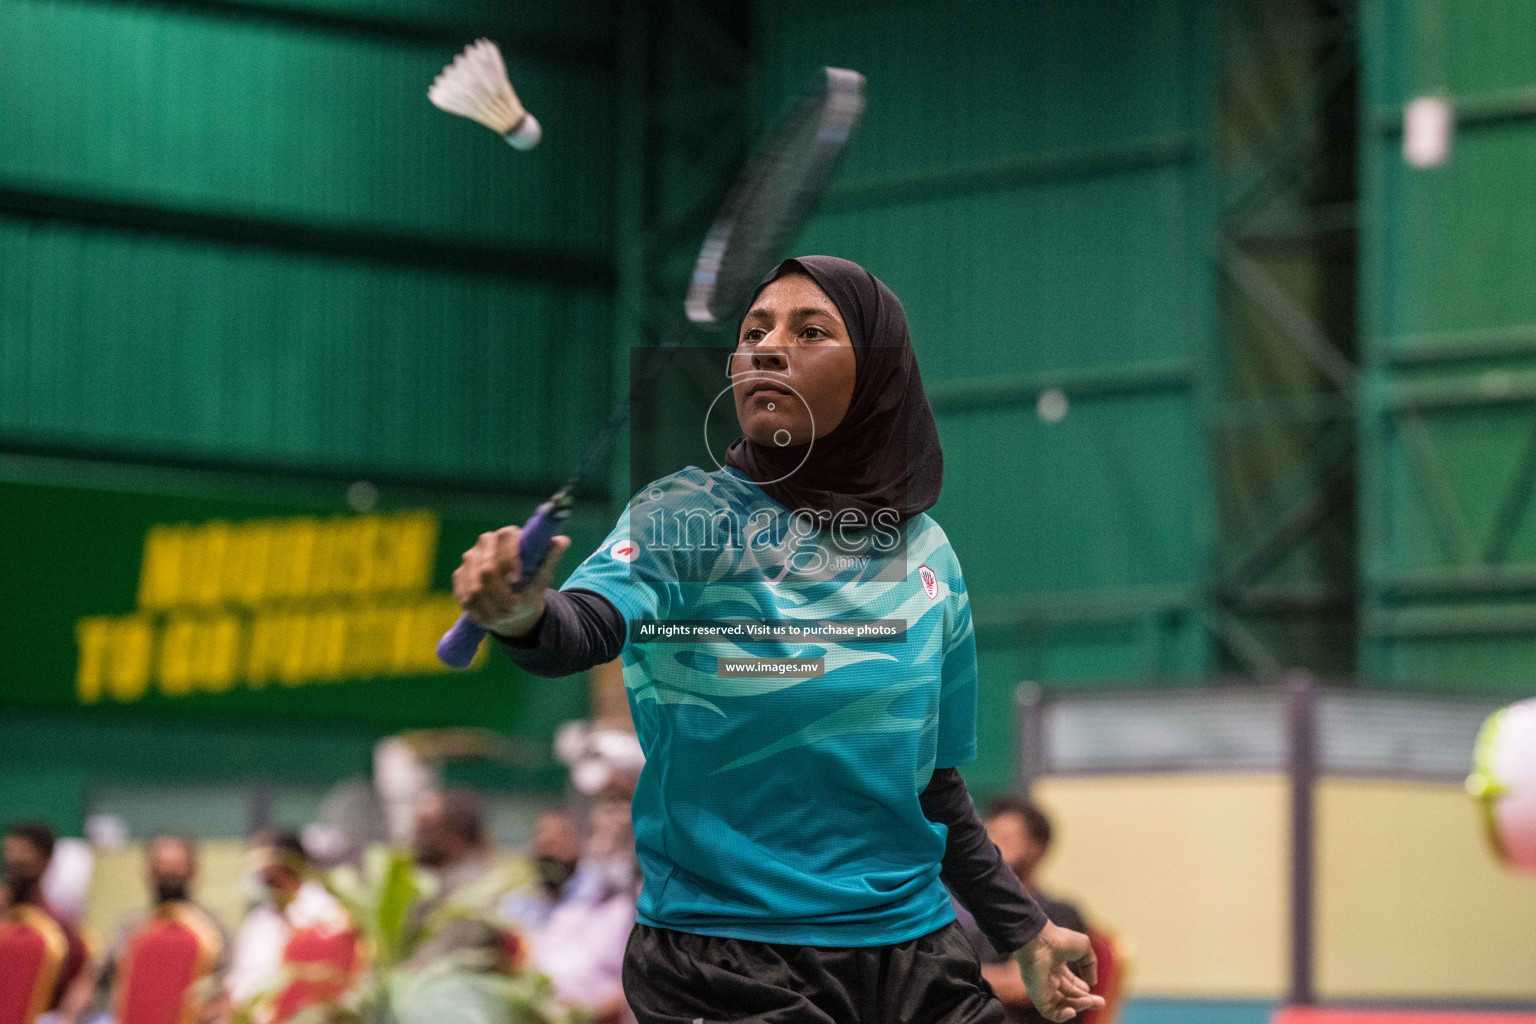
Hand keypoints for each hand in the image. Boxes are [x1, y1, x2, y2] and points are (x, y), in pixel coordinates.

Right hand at [452, 526, 571, 638]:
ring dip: (490, 606)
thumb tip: (562, 541)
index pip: (505, 539)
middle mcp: (485, 542)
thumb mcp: (542, 574)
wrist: (514, 605)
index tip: (516, 580)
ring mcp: (470, 558)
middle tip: (513, 609)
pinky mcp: (460, 575)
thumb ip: (549, 557)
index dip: (509, 560)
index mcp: (508, 535)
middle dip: (501, 594)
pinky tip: (488, 617)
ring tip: (504, 616)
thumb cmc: (531, 585)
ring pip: (475, 587)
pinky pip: (464, 595)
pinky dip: (477, 610)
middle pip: (487, 569)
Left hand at [1011, 920, 1104, 1021]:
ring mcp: (1043, 988)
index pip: (1071, 984)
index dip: (1083, 990)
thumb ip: (1090, 965)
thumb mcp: (1083, 948)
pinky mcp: (1037, 996)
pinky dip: (1061, 1016)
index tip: (1093, 991)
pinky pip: (1049, 1012)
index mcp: (1057, 966)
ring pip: (1062, 1005)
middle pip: (1069, 996)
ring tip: (1090, 1002)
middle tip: (1101, 1003)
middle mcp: (1049, 978)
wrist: (1039, 942)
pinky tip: (1072, 1011)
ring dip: (1078, 1006)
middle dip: (1086, 1001)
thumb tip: (1092, 983)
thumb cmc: (1058, 940)